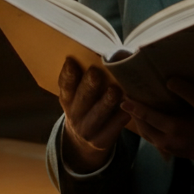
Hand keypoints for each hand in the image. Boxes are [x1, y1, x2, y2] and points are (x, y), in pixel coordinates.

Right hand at [58, 57, 129, 172]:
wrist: (85, 141)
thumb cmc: (90, 104)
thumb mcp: (81, 95)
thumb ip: (88, 78)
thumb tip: (109, 52)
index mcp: (68, 100)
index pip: (65, 86)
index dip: (67, 74)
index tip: (71, 60)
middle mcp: (74, 115)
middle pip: (81, 99)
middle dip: (88, 86)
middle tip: (95, 72)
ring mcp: (86, 130)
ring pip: (97, 115)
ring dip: (106, 102)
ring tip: (114, 90)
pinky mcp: (101, 141)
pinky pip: (112, 129)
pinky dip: (121, 117)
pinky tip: (129, 108)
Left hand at [121, 78, 193, 176]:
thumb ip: (190, 94)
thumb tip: (170, 82)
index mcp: (180, 133)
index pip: (152, 117)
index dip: (138, 107)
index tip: (126, 99)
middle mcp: (178, 146)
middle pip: (151, 133)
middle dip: (138, 120)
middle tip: (130, 106)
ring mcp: (185, 153)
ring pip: (158, 142)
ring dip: (148, 129)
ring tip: (142, 116)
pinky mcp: (193, 155)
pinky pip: (168, 146)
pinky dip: (160, 136)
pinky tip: (164, 128)